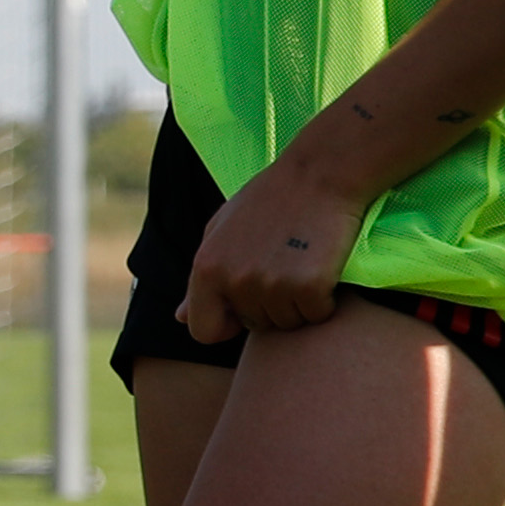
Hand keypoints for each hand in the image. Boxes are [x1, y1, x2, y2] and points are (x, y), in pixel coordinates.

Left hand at [178, 152, 361, 343]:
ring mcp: (271, 284)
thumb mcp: (221, 231)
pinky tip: (322, 266)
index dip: (227, 324)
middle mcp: (233, 281)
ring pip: (288, 322)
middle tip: (283, 265)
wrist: (318, 174)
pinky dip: (325, 299)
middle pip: (254, 325)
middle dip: (269, 306)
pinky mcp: (308, 285)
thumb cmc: (269, 200)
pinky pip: (317, 314)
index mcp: (205, 269)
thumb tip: (180, 318)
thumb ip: (200, 278)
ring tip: (301, 262)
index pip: (204, 331)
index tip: (244, 309)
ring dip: (298, 302)